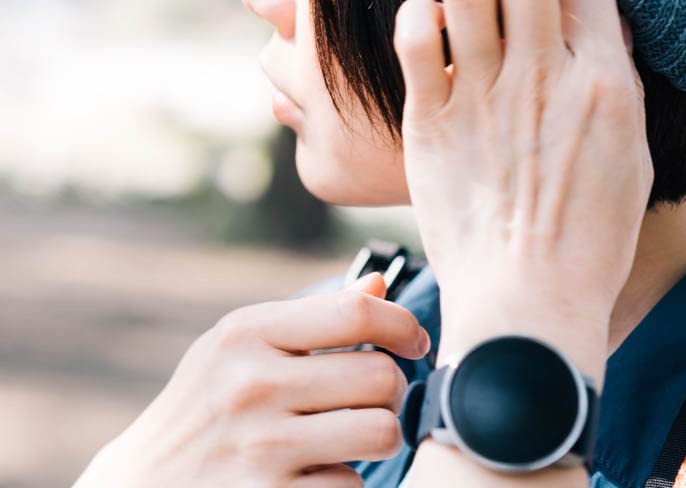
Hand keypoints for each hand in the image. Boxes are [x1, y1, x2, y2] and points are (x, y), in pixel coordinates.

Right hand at [72, 272, 428, 487]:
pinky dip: (344, 484)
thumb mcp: (237, 347)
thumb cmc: (203, 407)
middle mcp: (252, 386)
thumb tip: (379, 286)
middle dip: (391, 390)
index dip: (403, 325)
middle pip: (380, 376)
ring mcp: (260, 451)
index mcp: (247, 333)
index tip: (413, 342)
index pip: (357, 313)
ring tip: (353, 436)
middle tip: (374, 398)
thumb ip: (309, 317)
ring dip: (378, 438)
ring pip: (380, 433)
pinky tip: (315, 476)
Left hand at [392, 0, 653, 381]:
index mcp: (600, 84)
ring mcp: (481, 94)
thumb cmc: (585, 238)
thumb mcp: (629, 157)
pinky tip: (431, 29)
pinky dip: (418, 17)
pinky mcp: (431, 117)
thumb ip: (614, 84)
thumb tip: (597, 28)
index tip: (566, 5)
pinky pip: (413, 35)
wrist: (524, 300)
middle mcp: (540, 76)